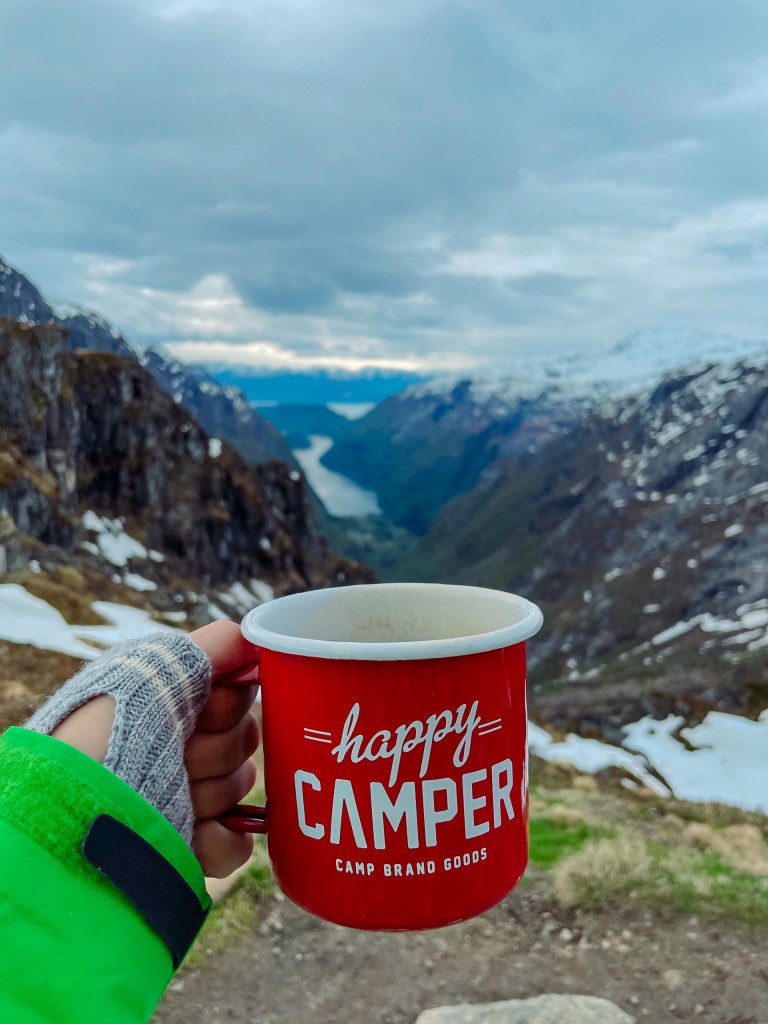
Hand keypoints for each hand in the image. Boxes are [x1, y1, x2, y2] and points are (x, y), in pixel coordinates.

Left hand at [51, 620, 259, 878]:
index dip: (226, 705)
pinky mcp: (191, 846)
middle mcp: (181, 748)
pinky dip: (221, 839)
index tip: (199, 711)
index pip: (239, 697)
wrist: (79, 808)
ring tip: (167, 796)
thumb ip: (211, 646)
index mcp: (174, 706)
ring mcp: (188, 799)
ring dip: (210, 791)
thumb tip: (251, 640)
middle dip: (215, 749)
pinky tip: (192, 831)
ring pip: (242, 787)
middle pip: (245, 742)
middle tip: (178, 755)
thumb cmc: (109, 731)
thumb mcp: (155, 669)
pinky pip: (237, 844)